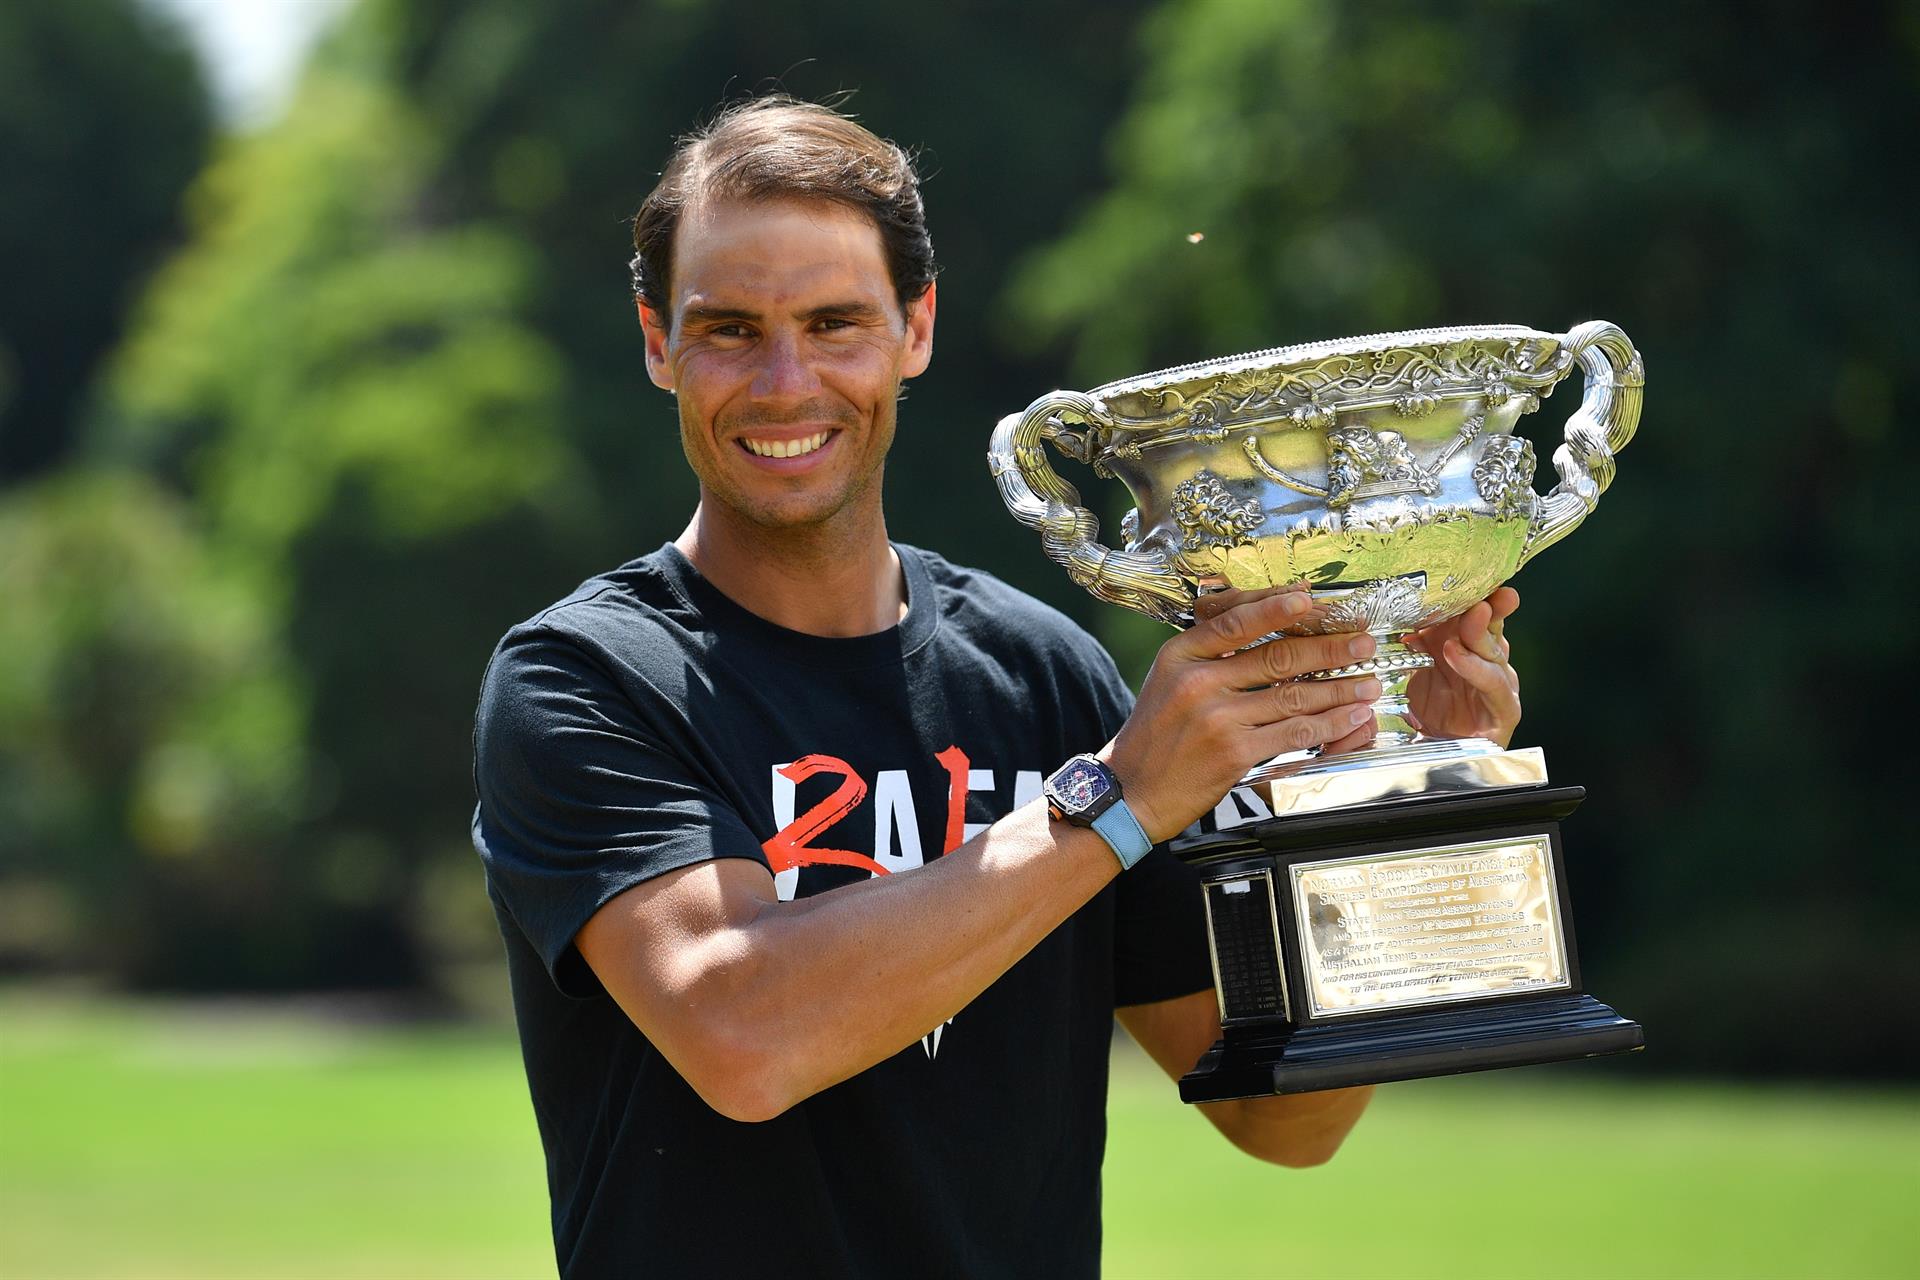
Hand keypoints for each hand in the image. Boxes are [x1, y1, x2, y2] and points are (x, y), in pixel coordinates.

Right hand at [1104, 586, 1379, 841]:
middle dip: (1330, 649)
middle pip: (1277, 657)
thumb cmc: (1155, 736)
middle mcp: (1197, 683)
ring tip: (1366, 682)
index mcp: (1180, 656)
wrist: (1131, 791)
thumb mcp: (1168, 679)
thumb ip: (1209, 653)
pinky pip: (1293, 733)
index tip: (1313, 599)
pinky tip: (1349, 716)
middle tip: (1362, 643)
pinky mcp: (1234, 753)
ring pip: (1293, 697)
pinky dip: (1328, 724)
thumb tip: (1265, 624)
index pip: (1237, 622)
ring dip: (1339, 689)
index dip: (1279, 608)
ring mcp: (1217, 719)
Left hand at [1403, 587, 1521, 747]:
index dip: (1480, 595)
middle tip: (1476, 590)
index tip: (1478, 575)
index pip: (1480, 615)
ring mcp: (1500, 685)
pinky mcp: (1504, 711)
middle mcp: (1491, 662)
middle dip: (1486, 606)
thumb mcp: (1421, 672)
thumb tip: (1406, 618)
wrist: (1442, 753)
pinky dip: (1473, 667)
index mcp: (1473, 648)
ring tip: (1470, 615)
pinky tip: (1456, 654)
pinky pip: (1492, 684)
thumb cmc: (1437, 712)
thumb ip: (1419, 645)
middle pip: (1491, 628)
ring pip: (1494, 652)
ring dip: (1479, 632)